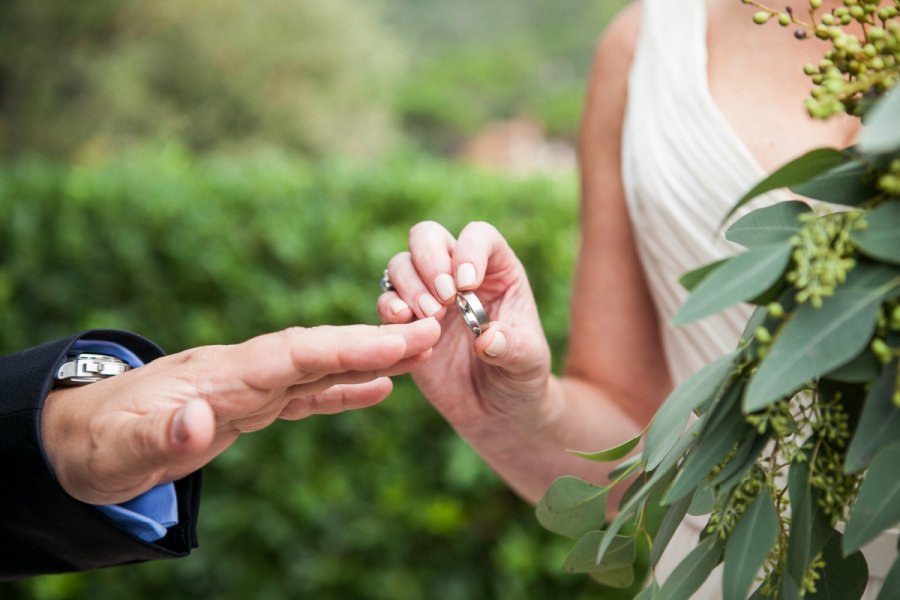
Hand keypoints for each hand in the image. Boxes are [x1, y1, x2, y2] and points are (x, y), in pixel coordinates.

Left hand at [41, 319, 439, 503]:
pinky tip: (379, 386)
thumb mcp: (118, 450)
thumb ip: (160, 435)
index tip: (397, 341)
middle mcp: (242, 372)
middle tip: (433, 332)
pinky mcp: (250, 406)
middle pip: (318, 349)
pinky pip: (307, 393)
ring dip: (370, 357)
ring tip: (422, 350)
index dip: (347, 346)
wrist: (82, 438)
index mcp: (218, 375)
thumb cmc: (97, 443)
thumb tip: (198, 421)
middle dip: (374, 341)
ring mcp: (249, 387)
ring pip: (320, 366)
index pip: (294, 353)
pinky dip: (344, 387)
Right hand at [377, 221, 552, 438]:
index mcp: (496, 270)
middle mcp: (457, 275)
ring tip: (432, 318)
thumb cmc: (520, 378)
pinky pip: (386, 301)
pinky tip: (405, 325)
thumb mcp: (529, 363)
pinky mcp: (405, 323)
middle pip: (428, 237)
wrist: (495, 412)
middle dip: (430, 260)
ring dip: (410, 286)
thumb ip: (514, 347)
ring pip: (401, 264)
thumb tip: (488, 339)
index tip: (468, 285)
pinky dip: (390, 308)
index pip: (478, 236)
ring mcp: (428, 296)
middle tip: (444, 298)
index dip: (469, 251)